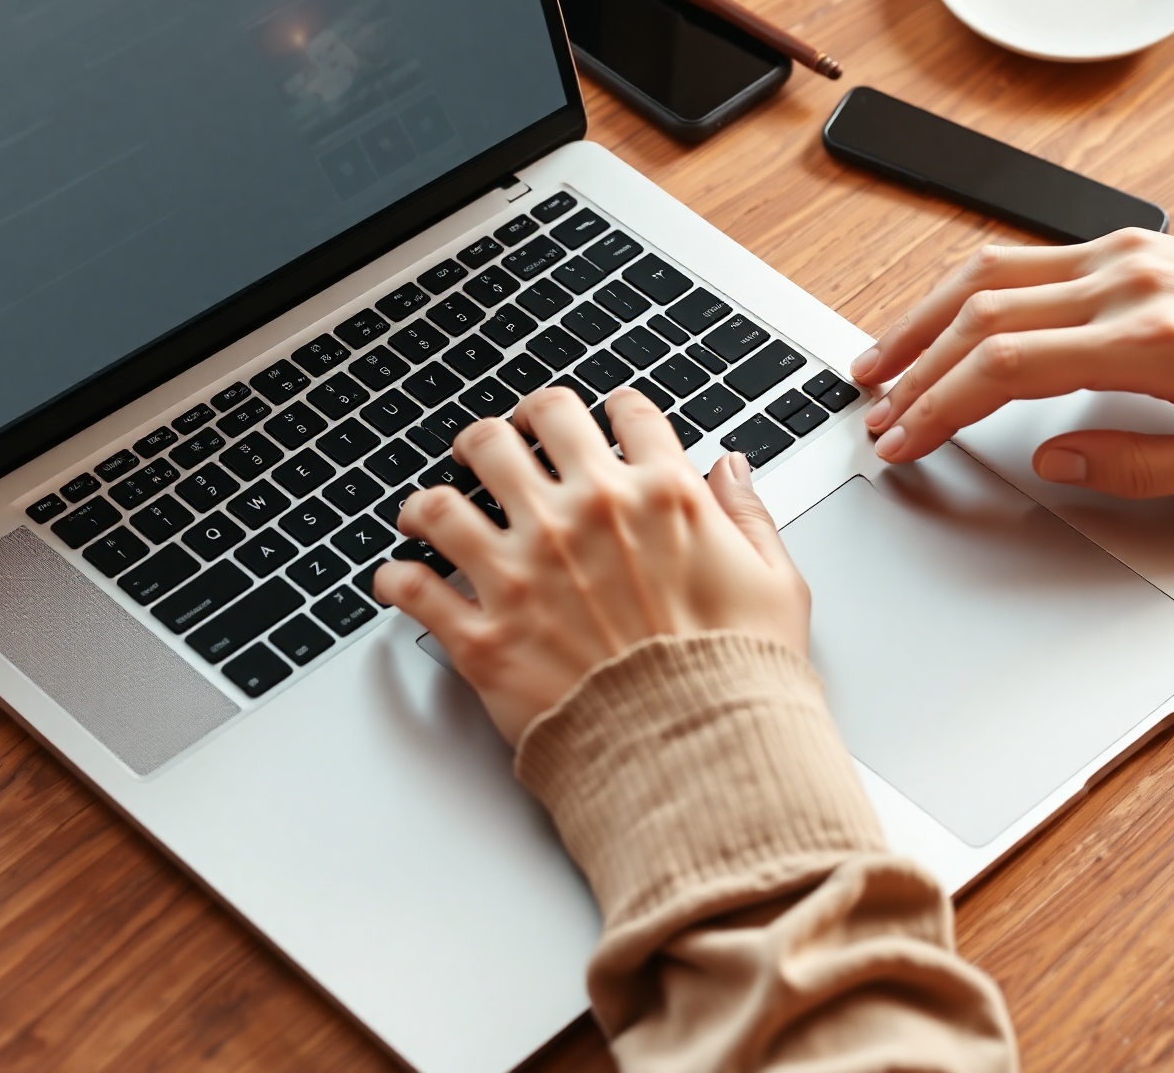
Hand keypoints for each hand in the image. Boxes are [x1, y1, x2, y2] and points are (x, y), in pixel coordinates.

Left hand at [374, 385, 810, 744]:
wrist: (700, 764)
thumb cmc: (741, 680)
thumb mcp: (777, 582)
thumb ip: (748, 513)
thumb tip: (729, 467)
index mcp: (660, 494)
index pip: (621, 411)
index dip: (608, 410)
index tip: (598, 422)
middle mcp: (585, 515)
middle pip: (520, 427)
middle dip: (507, 428)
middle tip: (498, 442)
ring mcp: (527, 572)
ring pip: (448, 497)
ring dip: (433, 498)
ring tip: (429, 506)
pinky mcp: (485, 635)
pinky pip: (414, 588)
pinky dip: (397, 579)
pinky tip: (398, 577)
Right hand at [852, 231, 1173, 498]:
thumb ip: (1139, 469)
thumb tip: (1052, 463)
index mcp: (1154, 339)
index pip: (1009, 365)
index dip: (941, 405)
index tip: (904, 439)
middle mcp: (1126, 282)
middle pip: (980, 314)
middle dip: (915, 369)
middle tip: (875, 415)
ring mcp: (1119, 254)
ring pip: (986, 274)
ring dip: (921, 320)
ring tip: (878, 365)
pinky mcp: (1120, 245)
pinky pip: (1018, 259)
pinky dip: (962, 293)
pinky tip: (936, 323)